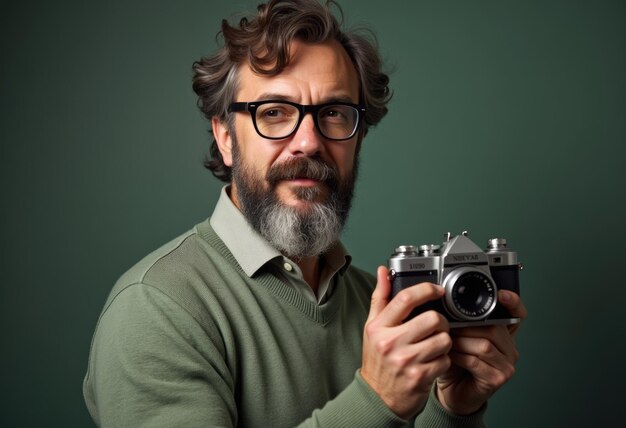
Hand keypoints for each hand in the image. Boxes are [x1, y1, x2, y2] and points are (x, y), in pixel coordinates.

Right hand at [360, 266, 452, 418]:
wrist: (377, 398)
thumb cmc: (377, 360)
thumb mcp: (372, 327)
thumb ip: (380, 298)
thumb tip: (383, 271)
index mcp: (378, 327)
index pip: (405, 299)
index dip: (426, 290)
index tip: (437, 290)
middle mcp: (390, 343)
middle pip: (431, 318)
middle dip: (440, 321)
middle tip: (436, 326)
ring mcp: (406, 361)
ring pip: (443, 339)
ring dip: (444, 341)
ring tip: (434, 345)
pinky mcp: (421, 377)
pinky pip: (446, 360)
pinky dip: (444, 360)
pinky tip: (433, 362)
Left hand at [436, 290, 526, 414]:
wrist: (454, 392)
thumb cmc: (455, 363)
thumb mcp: (459, 337)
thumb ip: (462, 322)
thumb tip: (450, 305)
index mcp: (504, 334)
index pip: (517, 315)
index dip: (512, 302)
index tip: (500, 294)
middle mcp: (509, 348)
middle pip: (493, 329)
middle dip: (467, 327)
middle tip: (448, 327)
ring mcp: (507, 364)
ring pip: (484, 345)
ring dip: (460, 342)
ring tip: (446, 342)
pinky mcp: (498, 378)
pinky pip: (477, 362)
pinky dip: (460, 356)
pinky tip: (450, 356)